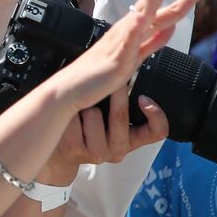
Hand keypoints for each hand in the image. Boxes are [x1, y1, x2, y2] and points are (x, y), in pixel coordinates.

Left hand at [38, 89, 168, 184]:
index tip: (144, 98)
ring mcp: (97, 152)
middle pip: (121, 116)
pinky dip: (68, 110)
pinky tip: (65, 114)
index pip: (158, 132)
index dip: (156, 115)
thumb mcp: (111, 117)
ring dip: (85, 104)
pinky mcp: (76, 151)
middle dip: (114, 91)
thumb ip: (125, 98)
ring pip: (94, 115)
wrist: (59, 152)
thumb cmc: (87, 128)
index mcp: (132, 139)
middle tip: (109, 78)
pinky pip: (73, 120)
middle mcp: (118, 149)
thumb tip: (134, 63)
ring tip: (79, 105)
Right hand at [50, 0, 211, 112]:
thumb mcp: (133, 58)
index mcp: (133, 29)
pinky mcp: (117, 56)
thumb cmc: (98, 75)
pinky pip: (128, 39)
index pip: (158, 2)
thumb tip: (170, 29)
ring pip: (146, 11)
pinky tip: (142, 15)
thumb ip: (151, 43)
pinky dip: (136, 26)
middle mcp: (129, 28)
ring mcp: (122, 39)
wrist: (70, 88)